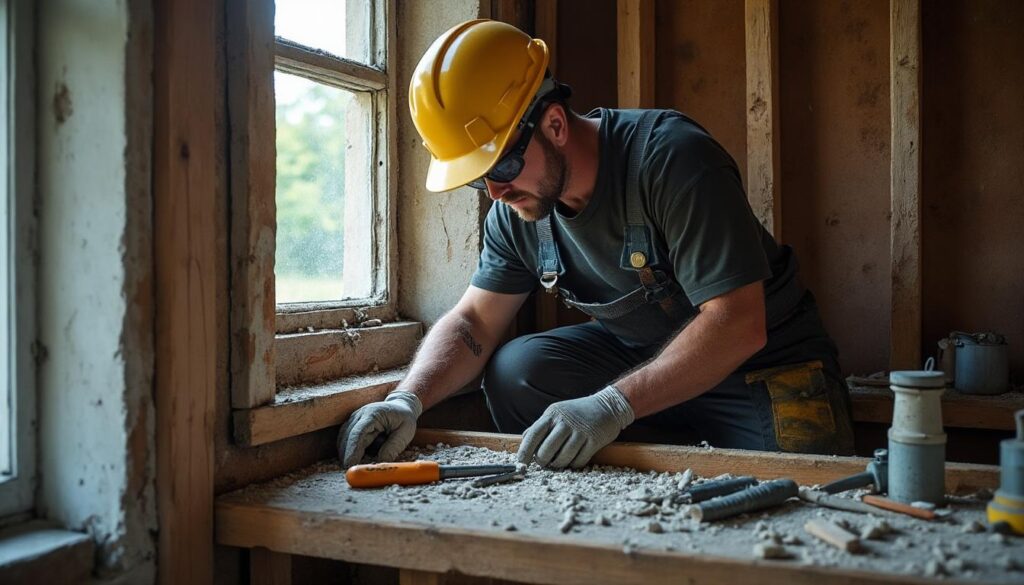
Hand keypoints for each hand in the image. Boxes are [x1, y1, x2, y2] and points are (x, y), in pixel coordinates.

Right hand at [337, 391, 422, 467]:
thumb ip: (393, 447)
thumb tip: (380, 463)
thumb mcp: (405, 432)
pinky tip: (353, 459)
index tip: (350, 464)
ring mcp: (354, 419)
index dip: (352, 449)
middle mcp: (360, 415)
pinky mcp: (352, 425)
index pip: (358, 432)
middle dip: (346, 455)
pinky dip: (348, 450)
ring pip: (343, 439)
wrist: (400, 406)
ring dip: (346, 453)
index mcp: (373, 414)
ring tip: (353, 467)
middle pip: (347, 437)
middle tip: (350, 472)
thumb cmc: (404, 418)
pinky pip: (345, 439)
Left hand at [517, 385, 634, 468]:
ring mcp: (580, 431)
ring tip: (559, 462)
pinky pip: (579, 461)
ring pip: (563, 458)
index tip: (521, 463)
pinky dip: (574, 464)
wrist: (607, 406)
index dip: (525, 451)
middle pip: (547, 450)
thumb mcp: (557, 413)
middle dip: (543, 461)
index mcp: (553, 414)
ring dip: (559, 465)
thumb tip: (524, 438)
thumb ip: (541, 426)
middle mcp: (565, 421)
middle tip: (545, 463)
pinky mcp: (594, 440)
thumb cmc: (578, 412)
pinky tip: (573, 460)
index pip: (534, 434)